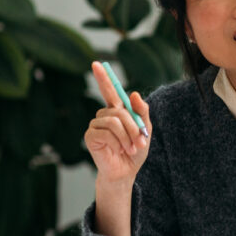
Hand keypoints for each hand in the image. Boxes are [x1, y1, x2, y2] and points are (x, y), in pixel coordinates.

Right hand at [84, 61, 152, 185]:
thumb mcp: (145, 130)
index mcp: (117, 111)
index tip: (97, 64)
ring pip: (114, 121)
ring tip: (131, 148)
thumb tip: (133, 93)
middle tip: (140, 141)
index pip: (109, 91)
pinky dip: (117, 143)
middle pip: (119, 110)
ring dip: (127, 136)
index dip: (103, 78)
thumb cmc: (135, 151)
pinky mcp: (90, 136)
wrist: (126, 171)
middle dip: (133, 126)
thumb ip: (142, 112)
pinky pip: (106, 133)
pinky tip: (118, 150)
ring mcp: (95, 125)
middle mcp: (104, 116)